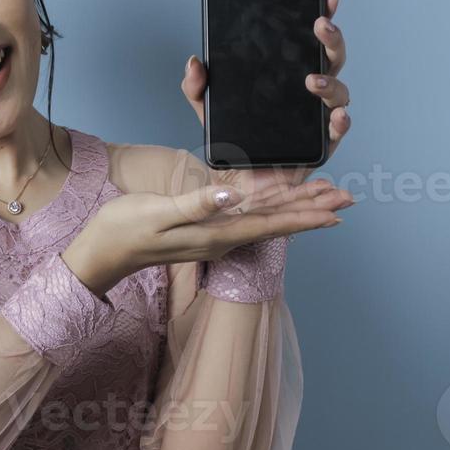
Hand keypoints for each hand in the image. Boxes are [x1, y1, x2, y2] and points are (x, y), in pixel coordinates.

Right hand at [65, 174, 350, 293]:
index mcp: (215, 234)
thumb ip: (195, 204)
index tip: (336, 211)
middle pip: (276, 222)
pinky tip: (281, 201)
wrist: (101, 253)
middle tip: (348, 199)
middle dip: (312, 209)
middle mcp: (221, 237)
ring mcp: (213, 234)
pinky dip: (271, 206)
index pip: (270, 224)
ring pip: (265, 219)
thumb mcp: (157, 214)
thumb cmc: (124, 230)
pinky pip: (247, 216)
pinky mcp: (203, 227)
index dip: (304, 216)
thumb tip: (230, 196)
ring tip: (326, 197)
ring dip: (296, 207)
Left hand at [180, 0, 353, 199]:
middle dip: (331, 39)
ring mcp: (319, 118)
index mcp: (290, 74)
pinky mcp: (321, 146)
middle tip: (320, 25)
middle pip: (333, 58)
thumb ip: (196, 86)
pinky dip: (342, 123)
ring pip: (340, 93)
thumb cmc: (231, 140)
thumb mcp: (206, 108)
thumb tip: (194, 61)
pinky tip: (337, 116)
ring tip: (312, 80)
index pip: (310, 39)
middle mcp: (311, 92)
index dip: (323, 13)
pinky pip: (338, 133)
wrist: (234, 182)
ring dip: (331, 83)